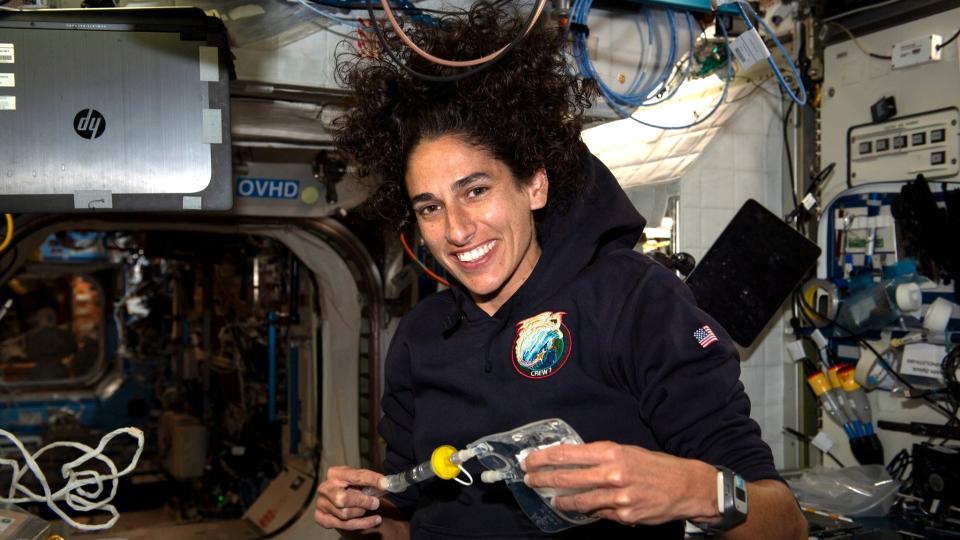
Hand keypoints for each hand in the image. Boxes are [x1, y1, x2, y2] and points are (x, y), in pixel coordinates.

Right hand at [314, 465, 383, 529]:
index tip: (386, 484)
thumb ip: (371, 481)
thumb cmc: (351, 487)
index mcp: (335, 473)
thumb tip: (387, 483)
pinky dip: (363, 524)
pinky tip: (375, 520)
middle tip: (375, 503)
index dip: (372, 480)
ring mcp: (321, 504)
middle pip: (343, 499)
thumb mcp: (359, 480)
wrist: (338, 499)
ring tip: (369, 509)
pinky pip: (345, 525)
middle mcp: (325, 488)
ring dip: (361, 513)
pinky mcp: (321, 518)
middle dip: (362, 502)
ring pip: (345, 514)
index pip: (355, 476)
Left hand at [521, 441, 716, 525]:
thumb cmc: (656, 466)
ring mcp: (618, 497)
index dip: (544, 458)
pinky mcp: (625, 515)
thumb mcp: (627, 451)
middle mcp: (612, 473)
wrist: (687, 486)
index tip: (530, 460)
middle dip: (543, 479)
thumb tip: (574, 462)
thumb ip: (601, 458)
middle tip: (529, 480)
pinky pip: (599, 514)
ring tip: (553, 500)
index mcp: (611, 452)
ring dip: (563, 501)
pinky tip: (583, 509)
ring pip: (580, 501)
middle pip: (567, 477)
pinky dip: (590, 511)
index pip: (568, 454)